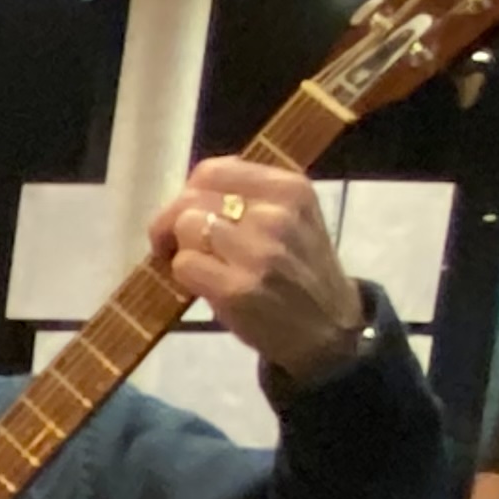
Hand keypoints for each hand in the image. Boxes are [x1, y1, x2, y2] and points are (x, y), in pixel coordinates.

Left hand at [155, 160, 365, 383]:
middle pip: (191, 199)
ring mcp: (258, 252)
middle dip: (170, 224)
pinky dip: (183, 276)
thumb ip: (248, 197)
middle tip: (173, 246)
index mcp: (289, 188)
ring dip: (181, 250)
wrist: (328, 327)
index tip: (187, 214)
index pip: (211, 171)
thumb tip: (189, 195)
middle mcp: (276, 214)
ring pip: (185, 228)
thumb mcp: (293, 217)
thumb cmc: (300, 271)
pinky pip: (184, 265)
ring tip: (199, 266)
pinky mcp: (237, 289)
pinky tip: (203, 286)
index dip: (187, 193)